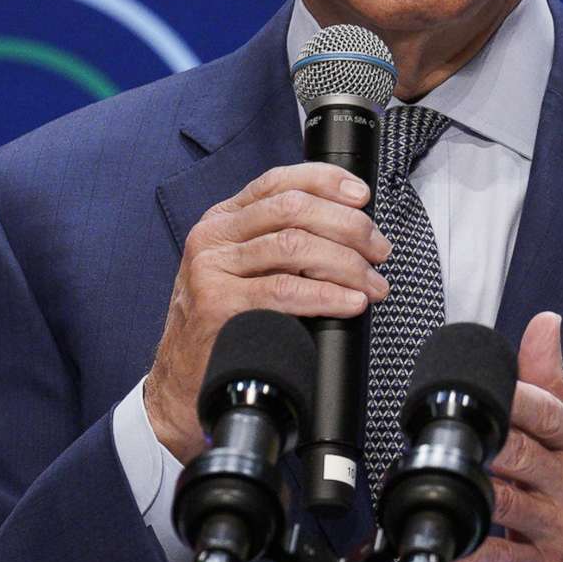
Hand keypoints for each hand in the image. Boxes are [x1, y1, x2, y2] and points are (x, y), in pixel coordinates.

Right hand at [141, 163, 390, 458]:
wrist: (183, 381)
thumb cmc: (225, 326)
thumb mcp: (244, 271)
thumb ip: (279, 244)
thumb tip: (350, 233)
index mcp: (223, 220)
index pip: (279, 181)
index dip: (326, 181)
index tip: (362, 197)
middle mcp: (214, 236)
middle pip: (293, 209)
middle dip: (349, 226)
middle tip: (379, 251)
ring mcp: (211, 268)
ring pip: (294, 245)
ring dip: (347, 263)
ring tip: (372, 285)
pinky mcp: (217, 304)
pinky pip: (285, 290)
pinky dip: (327, 295)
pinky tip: (350, 302)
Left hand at [456, 312, 562, 561]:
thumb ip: (553, 379)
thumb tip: (544, 322)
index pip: (546, 412)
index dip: (508, 398)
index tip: (472, 386)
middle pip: (520, 454)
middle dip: (482, 441)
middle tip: (443, 429)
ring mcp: (561, 528)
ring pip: (507, 502)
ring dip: (468, 488)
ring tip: (434, 473)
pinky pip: (502, 557)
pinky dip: (473, 547)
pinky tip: (451, 535)